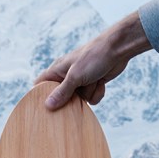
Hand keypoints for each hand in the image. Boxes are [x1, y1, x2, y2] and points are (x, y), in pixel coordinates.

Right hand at [34, 11, 152, 109]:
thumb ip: (62, 92)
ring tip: (93, 80)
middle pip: (62, 97)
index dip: (40, 95)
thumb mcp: (75, 76)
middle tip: (78, 93)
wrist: (118, 49)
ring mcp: (81, 81)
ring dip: (89, 93)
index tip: (45, 108)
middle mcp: (67, 76)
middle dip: (71, 99)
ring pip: (79, 100)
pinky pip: (91, 98)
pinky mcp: (93, 84)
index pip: (41, 84)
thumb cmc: (94, 57)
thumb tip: (47, 105)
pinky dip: (98, 92)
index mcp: (58, 70)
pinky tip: (101, 82)